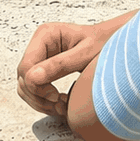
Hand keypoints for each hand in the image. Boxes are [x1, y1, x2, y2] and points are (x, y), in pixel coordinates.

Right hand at [16, 12, 135, 117]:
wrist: (116, 42)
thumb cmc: (105, 43)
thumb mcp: (85, 54)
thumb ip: (60, 65)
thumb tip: (33, 78)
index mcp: (46, 34)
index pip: (26, 66)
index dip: (37, 86)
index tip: (55, 96)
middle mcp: (40, 44)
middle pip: (23, 78)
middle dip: (39, 97)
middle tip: (60, 105)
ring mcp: (41, 56)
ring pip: (26, 87)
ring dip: (41, 102)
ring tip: (63, 106)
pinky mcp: (45, 68)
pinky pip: (35, 89)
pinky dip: (45, 101)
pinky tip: (62, 102)